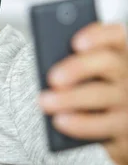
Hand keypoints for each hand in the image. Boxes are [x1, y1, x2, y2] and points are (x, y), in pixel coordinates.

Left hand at [38, 22, 127, 164]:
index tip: (75, 42)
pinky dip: (80, 123)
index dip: (96, 35)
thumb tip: (49, 67)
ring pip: (101, 94)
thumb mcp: (90, 76)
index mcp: (119, 54)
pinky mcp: (124, 126)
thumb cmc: (97, 94)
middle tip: (52, 78)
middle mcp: (127, 74)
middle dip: (77, 68)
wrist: (119, 129)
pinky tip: (60, 120)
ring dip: (69, 98)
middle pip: (107, 62)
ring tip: (45, 101)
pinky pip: (103, 124)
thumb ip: (75, 66)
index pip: (115, 35)